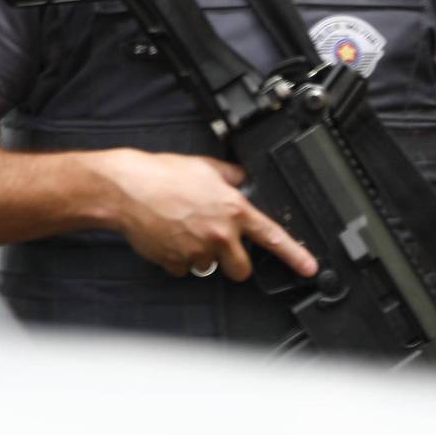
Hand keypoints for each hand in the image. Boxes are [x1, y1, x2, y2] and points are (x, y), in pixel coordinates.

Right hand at [96, 150, 319, 282]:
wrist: (126, 189)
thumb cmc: (160, 175)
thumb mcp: (204, 166)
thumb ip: (230, 176)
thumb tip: (241, 178)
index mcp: (232, 211)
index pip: (273, 238)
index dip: (296, 256)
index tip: (309, 268)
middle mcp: (219, 234)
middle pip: (241, 268)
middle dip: (233, 262)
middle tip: (220, 246)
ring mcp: (197, 251)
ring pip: (209, 267)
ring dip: (200, 255)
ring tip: (183, 230)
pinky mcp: (175, 262)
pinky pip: (183, 268)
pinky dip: (177, 258)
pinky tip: (168, 237)